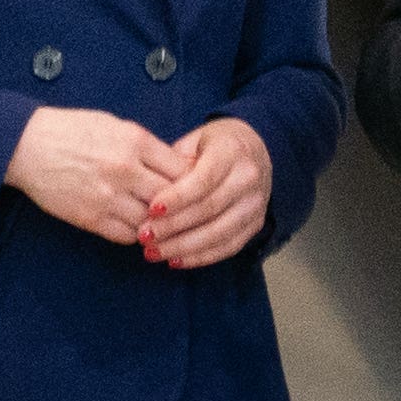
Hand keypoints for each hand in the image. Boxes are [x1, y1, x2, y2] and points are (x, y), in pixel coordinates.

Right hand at [8, 105, 185, 247]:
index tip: (195, 187)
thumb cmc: (72, 130)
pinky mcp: (91, 218)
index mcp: (135, 141)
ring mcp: (108, 197)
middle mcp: (125, 169)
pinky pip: (127, 236)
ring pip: (152, 222)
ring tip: (157, 220)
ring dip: (157, 224)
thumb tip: (179, 166)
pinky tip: (134, 225)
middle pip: (172, 199)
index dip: (193, 181)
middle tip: (183, 210)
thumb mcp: (115, 125)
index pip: (182, 170)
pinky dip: (135, 233)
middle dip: (179, 206)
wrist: (28, 145)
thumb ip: (147, 146)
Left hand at [138, 116, 274, 267]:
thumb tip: (149, 192)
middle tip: (144, 235)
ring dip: (182, 247)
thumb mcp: (194, 140)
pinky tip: (174, 260)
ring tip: (153, 252)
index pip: (203, 180)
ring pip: (218, 233)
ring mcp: (255, 204)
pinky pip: (227, 247)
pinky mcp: (255, 225)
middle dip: (173, 226)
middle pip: (209, 209)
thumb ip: (174, 163)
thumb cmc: (215, 145)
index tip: (151, 210)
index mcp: (232, 151)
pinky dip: (199, 257)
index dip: (177, 198)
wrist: (253, 150)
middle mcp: (249, 178)